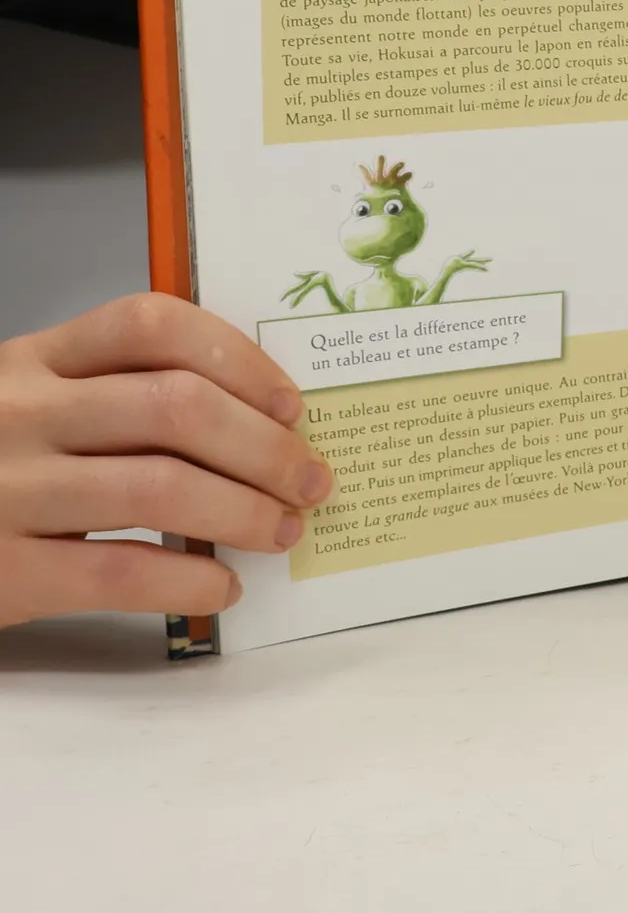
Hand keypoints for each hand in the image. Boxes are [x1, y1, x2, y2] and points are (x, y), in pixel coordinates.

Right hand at [0, 295, 332, 628]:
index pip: (152, 325)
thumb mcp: (40, 407)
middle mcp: (21, 413)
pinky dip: (188, 581)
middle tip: (312, 481)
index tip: (291, 404)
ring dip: (243, 512)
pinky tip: (222, 587)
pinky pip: (118, 573)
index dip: (239, 359)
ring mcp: (8, 490)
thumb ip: (122, 396)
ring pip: (158, 488)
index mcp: (37, 360)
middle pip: (174, 406)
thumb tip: (263, 422)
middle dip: (265, 447)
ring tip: (282, 531)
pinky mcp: (3, 570)